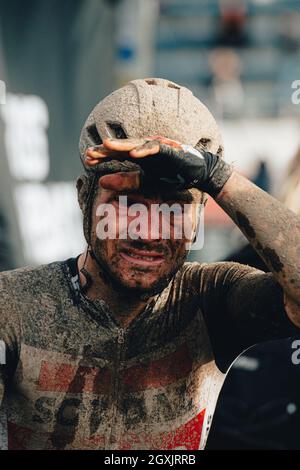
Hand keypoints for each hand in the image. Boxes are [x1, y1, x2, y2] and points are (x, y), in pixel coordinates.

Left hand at [85, 136, 231, 196]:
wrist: (198, 172)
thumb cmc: (172, 175)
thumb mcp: (145, 182)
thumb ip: (126, 181)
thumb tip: (101, 181)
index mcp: (139, 156)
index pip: (117, 155)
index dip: (102, 156)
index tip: (87, 160)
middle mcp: (146, 148)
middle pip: (123, 148)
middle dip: (106, 150)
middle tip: (90, 153)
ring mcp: (158, 147)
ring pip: (136, 144)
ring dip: (122, 145)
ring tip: (106, 146)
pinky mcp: (170, 150)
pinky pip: (156, 148)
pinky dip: (145, 150)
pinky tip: (134, 154)